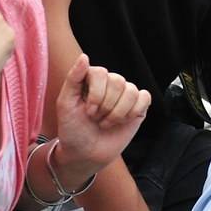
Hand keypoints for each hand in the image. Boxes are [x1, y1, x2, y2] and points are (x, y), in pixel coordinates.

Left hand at [51, 54, 150, 177]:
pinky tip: (123, 121)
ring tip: (106, 123)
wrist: (85, 154)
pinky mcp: (138, 106)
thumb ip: (73, 78)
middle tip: (96, 119)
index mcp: (91, 79)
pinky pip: (144, 97)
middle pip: (118, 82)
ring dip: (118, 113)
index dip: (96, 94)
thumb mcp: (65, 103)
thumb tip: (84, 56)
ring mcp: (124, 94)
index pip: (101, 72)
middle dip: (106, 106)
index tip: (88, 112)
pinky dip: (134, 111)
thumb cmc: (73, 129)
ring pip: (131, 91)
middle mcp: (109, 83)